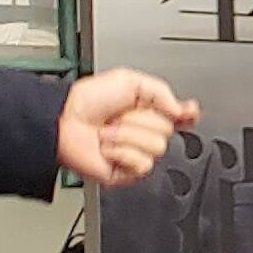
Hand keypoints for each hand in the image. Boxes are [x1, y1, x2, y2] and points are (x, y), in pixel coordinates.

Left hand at [59, 70, 196, 185]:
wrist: (65, 121)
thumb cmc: (88, 100)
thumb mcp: (130, 81)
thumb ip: (162, 92)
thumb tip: (183, 109)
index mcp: (146, 110)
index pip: (179, 116)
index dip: (186, 115)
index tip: (187, 111)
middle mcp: (142, 132)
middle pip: (167, 131)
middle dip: (141, 120)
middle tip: (119, 116)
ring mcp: (134, 153)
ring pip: (156, 148)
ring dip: (127, 136)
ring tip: (108, 132)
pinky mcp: (126, 172)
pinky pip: (142, 165)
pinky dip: (122, 153)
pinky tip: (108, 148)